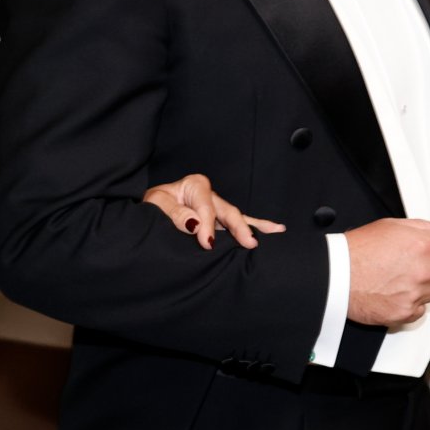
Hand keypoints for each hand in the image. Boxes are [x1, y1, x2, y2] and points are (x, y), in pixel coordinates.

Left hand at [143, 173, 285, 250]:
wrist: (153, 209)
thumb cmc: (154, 206)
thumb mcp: (157, 205)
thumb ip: (176, 214)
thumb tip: (196, 224)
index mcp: (195, 185)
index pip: (205, 208)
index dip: (207, 226)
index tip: (206, 244)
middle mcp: (210, 194)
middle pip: (228, 212)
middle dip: (240, 228)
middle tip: (249, 243)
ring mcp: (218, 207)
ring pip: (238, 218)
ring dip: (256, 227)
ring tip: (277, 231)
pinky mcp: (220, 219)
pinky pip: (239, 223)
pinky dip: (256, 226)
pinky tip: (275, 229)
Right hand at [345, 217, 429, 326]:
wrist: (336, 277)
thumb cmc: (356, 251)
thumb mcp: (390, 226)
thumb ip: (422, 227)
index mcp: (422, 246)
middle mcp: (424, 270)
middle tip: (416, 263)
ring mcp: (416, 294)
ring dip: (424, 286)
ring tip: (400, 278)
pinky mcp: (406, 313)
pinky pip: (420, 310)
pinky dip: (411, 303)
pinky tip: (395, 293)